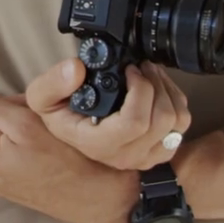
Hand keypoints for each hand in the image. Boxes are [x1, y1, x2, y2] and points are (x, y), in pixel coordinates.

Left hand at [0, 89, 133, 222]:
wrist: (88, 195)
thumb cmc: (62, 157)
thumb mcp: (28, 125)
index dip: (5, 103)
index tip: (29, 107)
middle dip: (0, 117)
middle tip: (31, 118)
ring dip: (0, 131)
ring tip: (29, 130)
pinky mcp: (4, 187)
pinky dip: (1, 145)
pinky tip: (21, 143)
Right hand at [26, 59, 191, 170]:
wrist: (70, 131)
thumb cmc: (60, 114)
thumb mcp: (41, 98)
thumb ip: (52, 83)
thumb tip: (76, 69)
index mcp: (98, 144)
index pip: (134, 123)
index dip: (141, 90)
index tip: (130, 70)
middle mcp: (124, 155)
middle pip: (162, 120)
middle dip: (156, 84)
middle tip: (142, 66)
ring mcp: (145, 156)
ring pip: (177, 122)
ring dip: (167, 90)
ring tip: (149, 74)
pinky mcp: (160, 152)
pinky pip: (182, 125)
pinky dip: (175, 100)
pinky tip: (157, 89)